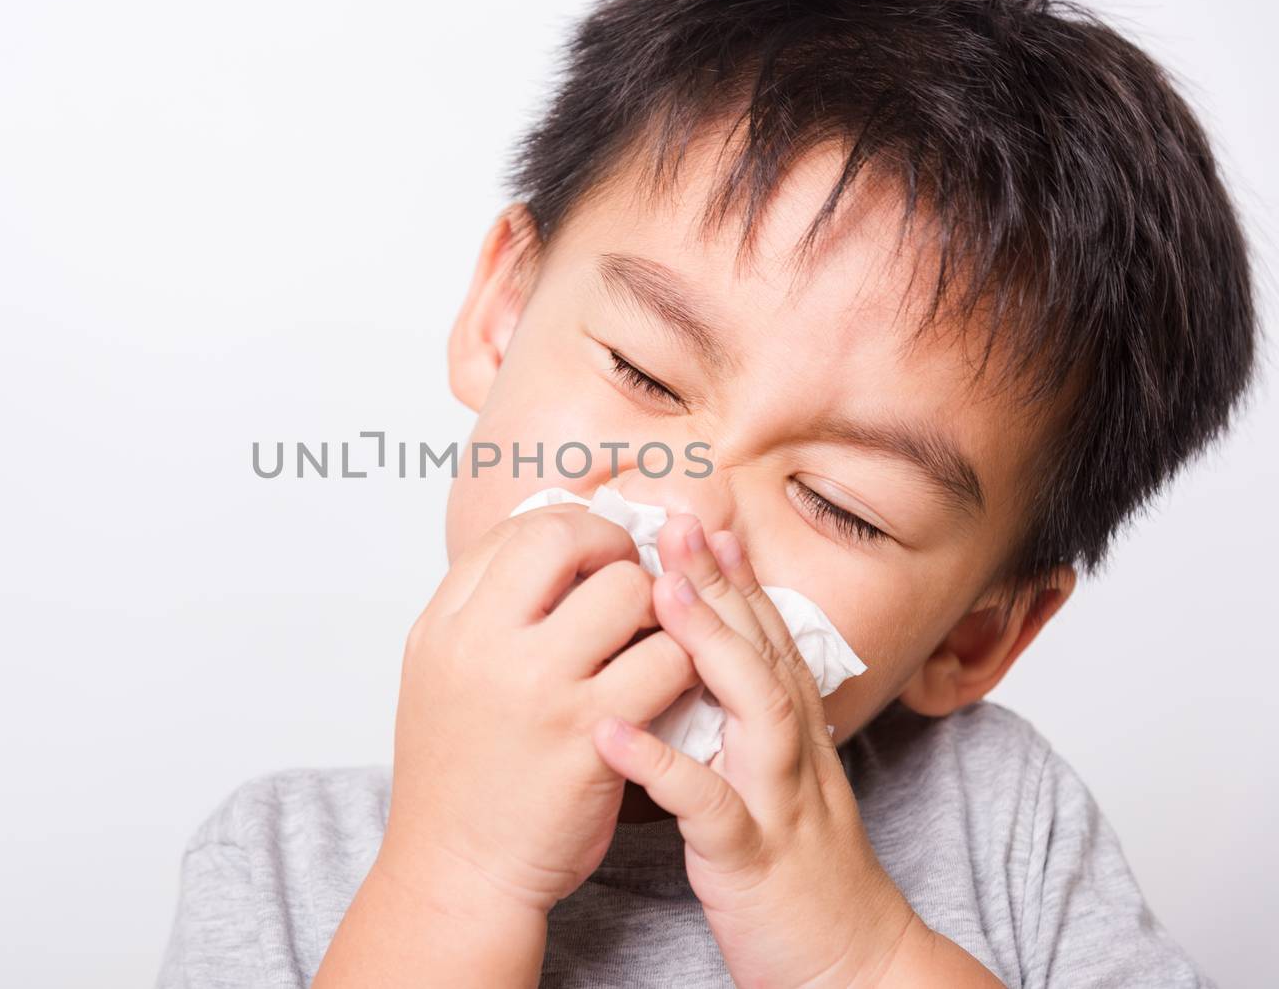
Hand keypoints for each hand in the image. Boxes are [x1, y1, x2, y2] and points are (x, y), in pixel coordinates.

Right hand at [377, 503, 701, 919]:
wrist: (457, 871)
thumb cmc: (458, 776)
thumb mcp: (440, 675)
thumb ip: (483, 612)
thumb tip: (547, 551)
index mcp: (445, 624)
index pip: (517, 530)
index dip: (570, 531)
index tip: (593, 557)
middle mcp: (484, 644)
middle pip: (569, 540)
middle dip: (615, 550)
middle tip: (631, 586)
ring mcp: (539, 686)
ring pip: (630, 592)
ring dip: (656, 610)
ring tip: (650, 640)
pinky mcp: (591, 733)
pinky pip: (665, 661)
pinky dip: (680, 664)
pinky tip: (668, 685)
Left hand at [589, 513, 970, 986]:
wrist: (850, 963)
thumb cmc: (796, 868)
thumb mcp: (773, 778)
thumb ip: (745, 721)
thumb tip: (703, 665)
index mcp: (791, 731)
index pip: (765, 636)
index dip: (733, 574)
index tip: (697, 518)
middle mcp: (793, 751)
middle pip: (761, 648)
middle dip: (719, 581)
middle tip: (676, 520)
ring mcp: (778, 799)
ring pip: (753, 708)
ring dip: (709, 647)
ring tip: (656, 595)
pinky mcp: (754, 857)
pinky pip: (708, 806)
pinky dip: (664, 768)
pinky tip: (612, 736)